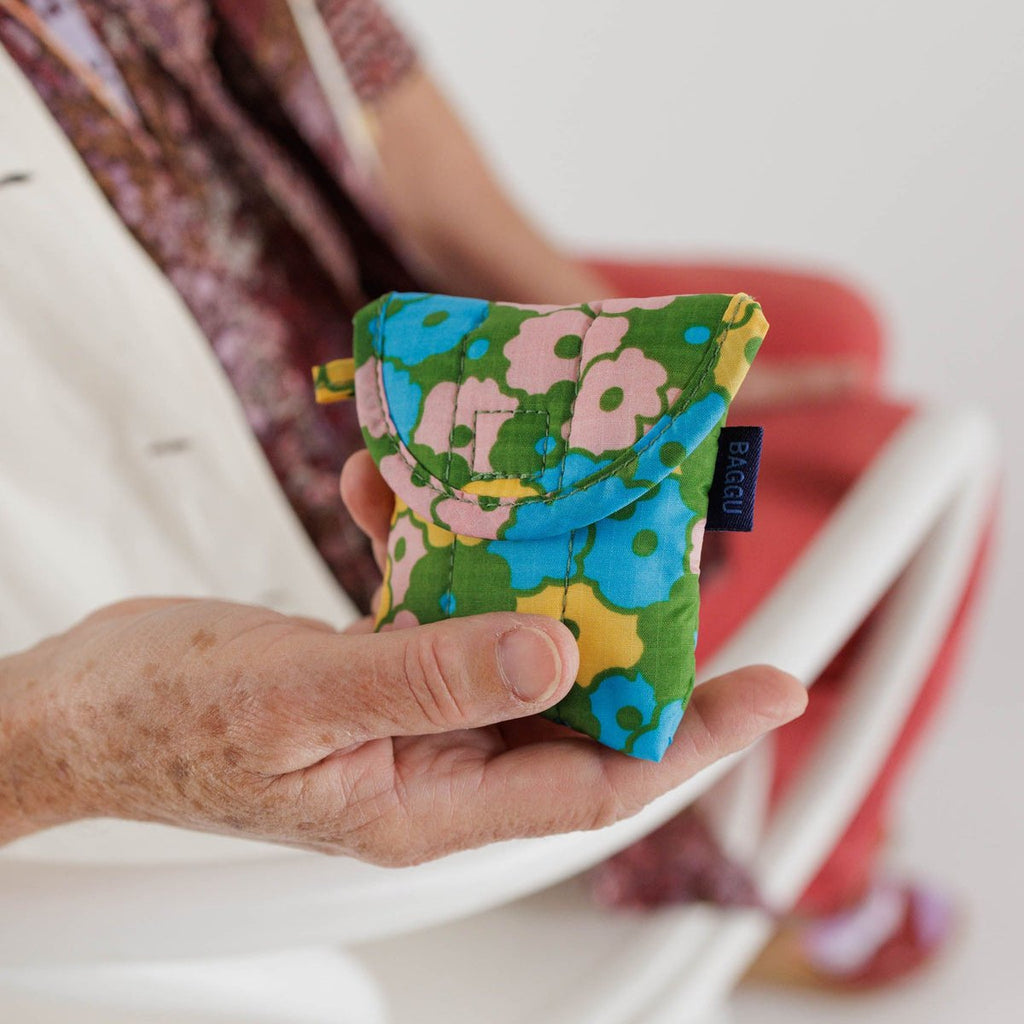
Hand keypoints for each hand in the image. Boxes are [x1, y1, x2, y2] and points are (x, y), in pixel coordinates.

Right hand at [0, 457, 805, 865]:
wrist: (81, 706)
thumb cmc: (164, 722)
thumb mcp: (299, 698)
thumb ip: (428, 677)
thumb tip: (551, 656)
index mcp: (430, 799)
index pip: (599, 782)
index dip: (693, 735)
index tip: (770, 686)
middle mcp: (436, 755)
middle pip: (571, 699)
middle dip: (623, 623)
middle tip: (660, 540)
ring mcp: (409, 705)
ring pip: (507, 635)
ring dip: (522, 562)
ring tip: (534, 490)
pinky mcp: (376, 659)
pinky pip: (434, 597)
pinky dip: (431, 540)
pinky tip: (401, 488)